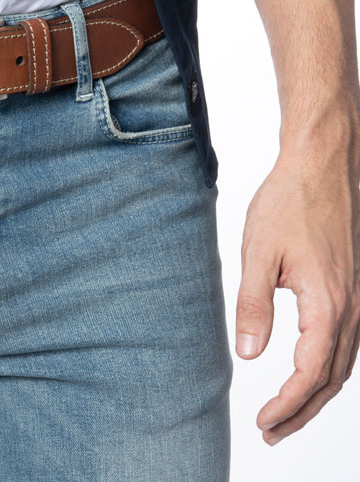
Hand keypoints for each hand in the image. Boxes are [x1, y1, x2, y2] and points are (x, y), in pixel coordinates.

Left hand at [235, 116, 359, 445]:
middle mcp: (352, 309)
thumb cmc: (289, 202)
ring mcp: (359, 298)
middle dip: (302, 411)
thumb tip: (249, 355)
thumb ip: (254, 305)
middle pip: (332, 379)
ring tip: (288, 412)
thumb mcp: (258, 253)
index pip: (310, 374)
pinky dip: (329, 367)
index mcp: (328, 305)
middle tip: (272, 432)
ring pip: (344, 364)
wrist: (322, 166)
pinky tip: (311, 370)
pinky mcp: (355, 286)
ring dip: (317, 392)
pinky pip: (348, 342)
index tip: (264, 422)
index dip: (287, 404)